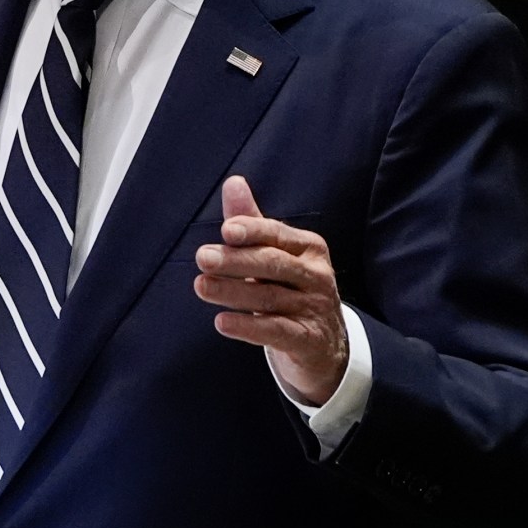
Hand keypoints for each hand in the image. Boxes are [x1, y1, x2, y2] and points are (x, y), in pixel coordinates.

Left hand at [193, 175, 349, 405]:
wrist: (326, 345)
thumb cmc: (292, 291)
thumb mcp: (275, 255)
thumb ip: (252, 223)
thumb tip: (233, 182)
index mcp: (308, 248)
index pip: (277, 234)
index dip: (253, 231)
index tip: (227, 230)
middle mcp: (316, 275)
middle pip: (273, 264)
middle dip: (236, 260)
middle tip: (203, 258)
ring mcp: (314, 308)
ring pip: (270, 298)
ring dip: (233, 292)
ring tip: (201, 286)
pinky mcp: (308, 340)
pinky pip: (276, 331)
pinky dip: (248, 327)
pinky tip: (222, 323)